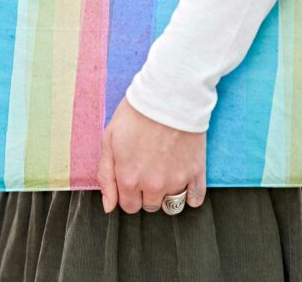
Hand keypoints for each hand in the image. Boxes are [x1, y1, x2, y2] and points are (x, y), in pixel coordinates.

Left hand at [96, 97, 206, 213]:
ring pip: (171, 205)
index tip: (134, 176)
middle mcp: (153, 186)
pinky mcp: (196, 172)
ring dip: (167, 194)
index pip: (129, 206)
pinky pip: (195, 199)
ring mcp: (176, 180)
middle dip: (147, 192)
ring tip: (167, 172)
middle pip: (150, 206)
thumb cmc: (137, 113)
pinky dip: (190, 196)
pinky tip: (185, 181)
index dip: (129, 192)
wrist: (169, 95)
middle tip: (149, 168)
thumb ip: (106, 175)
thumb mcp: (110, 139)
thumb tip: (109, 206)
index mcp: (129, 179)